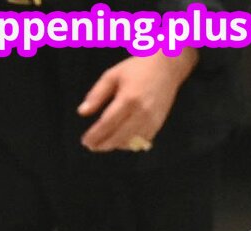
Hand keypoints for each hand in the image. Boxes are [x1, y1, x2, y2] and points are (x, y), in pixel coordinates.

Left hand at [78, 52, 195, 151]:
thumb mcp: (112, 76)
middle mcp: (142, 111)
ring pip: (130, 142)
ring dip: (115, 145)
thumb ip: (96, 95)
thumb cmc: (137, 69)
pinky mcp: (159, 122)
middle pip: (118, 137)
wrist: (168, 65)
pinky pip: (142, 140)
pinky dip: (129, 143)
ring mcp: (152, 118)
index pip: (107, 124)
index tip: (85, 141)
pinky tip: (120, 139)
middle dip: (102, 145)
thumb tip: (82, 112)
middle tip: (91, 145)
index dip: (94, 136)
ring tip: (104, 142)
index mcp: (128, 98)